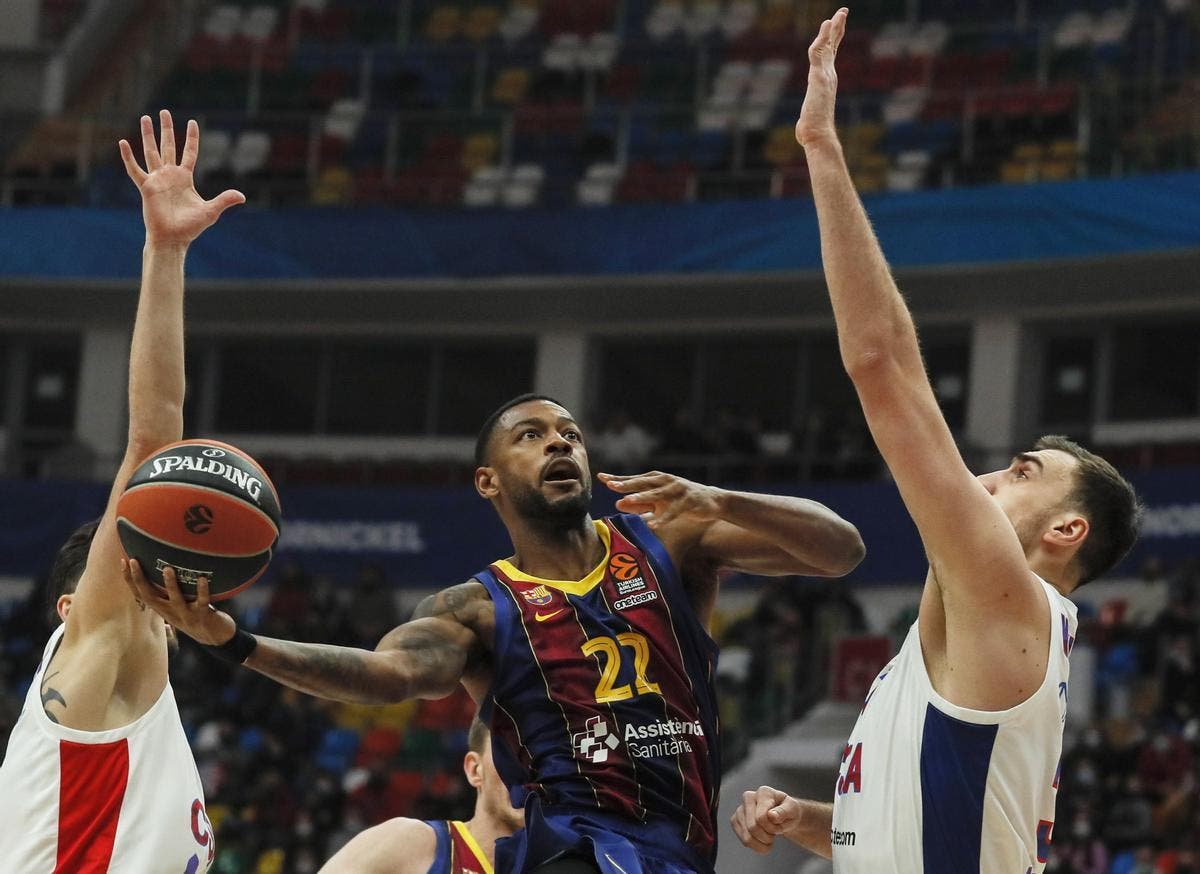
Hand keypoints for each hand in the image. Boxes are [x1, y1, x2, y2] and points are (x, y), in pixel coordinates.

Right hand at [119, 109, 244, 246]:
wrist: (173, 238)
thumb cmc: (191, 227)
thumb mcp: (210, 211)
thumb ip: (224, 200)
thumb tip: (242, 196)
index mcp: (185, 178)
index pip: (189, 152)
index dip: (191, 138)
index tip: (193, 122)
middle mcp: (170, 175)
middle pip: (168, 146)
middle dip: (166, 129)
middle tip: (164, 112)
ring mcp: (157, 180)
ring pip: (151, 152)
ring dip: (148, 135)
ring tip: (145, 118)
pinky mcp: (146, 188)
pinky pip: (135, 170)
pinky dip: (128, 157)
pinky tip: (123, 143)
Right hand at [122, 558, 236, 645]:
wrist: (214, 637)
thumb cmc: (194, 615)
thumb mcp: (176, 605)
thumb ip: (168, 591)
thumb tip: (162, 565)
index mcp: (162, 608)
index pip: (140, 594)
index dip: (130, 580)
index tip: (123, 561)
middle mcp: (170, 612)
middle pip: (150, 597)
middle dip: (140, 579)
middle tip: (134, 561)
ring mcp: (186, 615)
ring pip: (175, 600)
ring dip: (170, 584)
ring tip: (167, 568)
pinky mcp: (203, 616)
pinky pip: (202, 602)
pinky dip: (202, 591)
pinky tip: (202, 579)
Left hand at [598, 470, 722, 528]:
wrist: (713, 501)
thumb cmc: (682, 500)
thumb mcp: (659, 501)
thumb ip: (640, 503)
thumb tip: (618, 504)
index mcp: (657, 479)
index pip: (633, 479)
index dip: (618, 478)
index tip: (601, 478)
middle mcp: (665, 482)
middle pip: (642, 483)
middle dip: (626, 484)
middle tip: (610, 486)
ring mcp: (677, 491)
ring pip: (656, 495)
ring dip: (641, 498)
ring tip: (626, 501)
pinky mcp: (688, 502)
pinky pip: (673, 512)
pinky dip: (662, 518)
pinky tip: (651, 524)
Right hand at [730, 786, 802, 853]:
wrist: (782, 815)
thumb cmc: (788, 811)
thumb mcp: (793, 810)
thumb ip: (784, 812)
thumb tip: (772, 815)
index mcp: (763, 792)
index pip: (761, 817)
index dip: (773, 828)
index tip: (780, 825)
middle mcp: (748, 797)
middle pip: (753, 827)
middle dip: (767, 837)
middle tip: (775, 833)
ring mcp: (740, 809)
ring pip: (747, 837)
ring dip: (762, 843)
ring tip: (769, 837)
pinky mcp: (735, 820)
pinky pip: (744, 841)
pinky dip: (756, 846)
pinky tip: (762, 839)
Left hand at [795, 7, 848, 148]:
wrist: (818, 136)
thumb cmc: (813, 131)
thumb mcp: (811, 117)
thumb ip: (809, 116)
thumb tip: (803, 130)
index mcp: (826, 80)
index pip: (831, 55)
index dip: (834, 39)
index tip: (836, 24)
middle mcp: (829, 75)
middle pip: (834, 46)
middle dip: (838, 28)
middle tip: (843, 12)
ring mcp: (825, 75)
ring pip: (829, 45)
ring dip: (833, 28)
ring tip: (838, 14)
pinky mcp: (818, 77)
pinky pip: (819, 52)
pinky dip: (823, 37)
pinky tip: (826, 24)